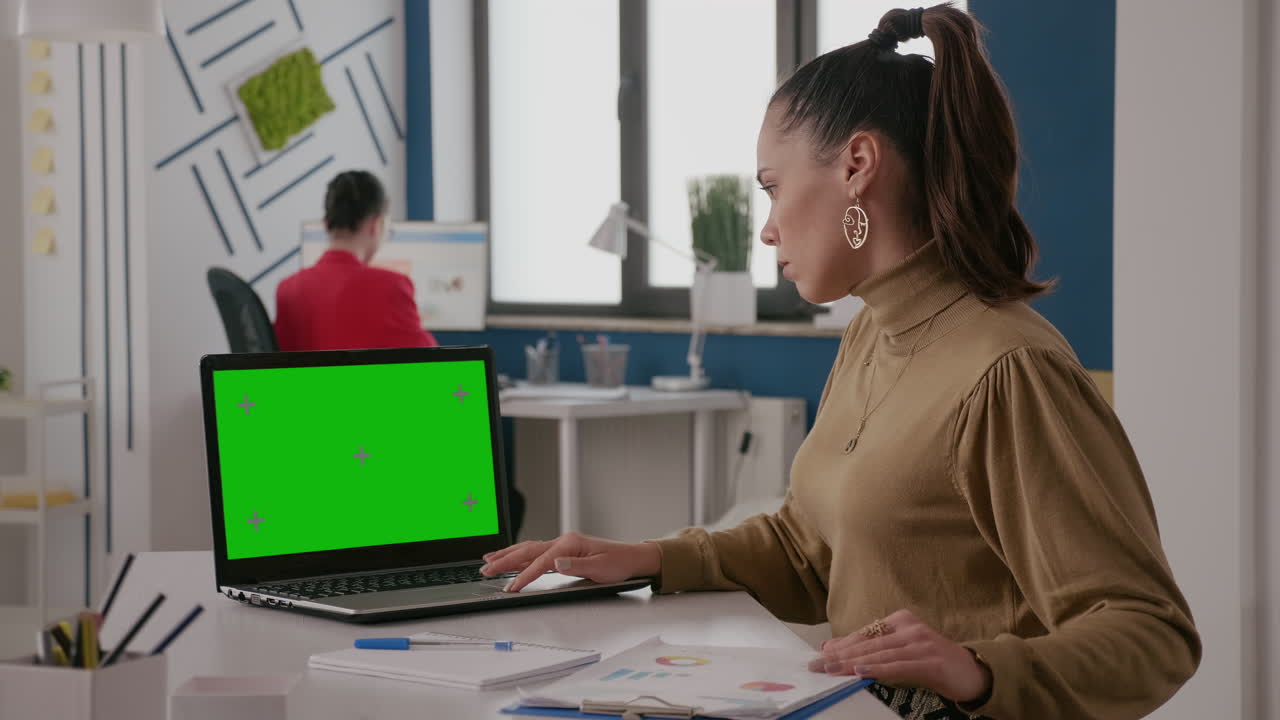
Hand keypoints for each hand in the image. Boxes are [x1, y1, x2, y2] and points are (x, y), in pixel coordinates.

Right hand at [479, 532, 661, 592]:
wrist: (631, 557)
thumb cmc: (618, 563)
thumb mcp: (600, 568)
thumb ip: (576, 566)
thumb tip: (555, 564)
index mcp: (570, 544)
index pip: (541, 562)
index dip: (524, 575)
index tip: (510, 587)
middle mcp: (563, 542)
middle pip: (527, 551)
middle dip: (505, 560)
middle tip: (485, 570)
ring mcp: (562, 545)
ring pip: (528, 549)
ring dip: (508, 555)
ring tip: (488, 561)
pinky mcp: (562, 551)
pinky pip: (536, 552)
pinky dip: (520, 555)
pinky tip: (511, 558)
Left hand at [809, 609, 992, 704]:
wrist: (972, 672)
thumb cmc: (933, 663)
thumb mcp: (901, 652)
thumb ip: (873, 650)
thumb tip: (836, 650)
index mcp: (901, 620)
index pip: (865, 634)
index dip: (842, 645)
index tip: (821, 654)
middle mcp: (910, 627)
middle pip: (869, 643)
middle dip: (841, 655)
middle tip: (818, 664)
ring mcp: (920, 642)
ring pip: (879, 654)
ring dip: (852, 664)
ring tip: (832, 670)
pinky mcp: (930, 660)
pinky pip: (898, 665)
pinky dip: (878, 669)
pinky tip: (861, 673)